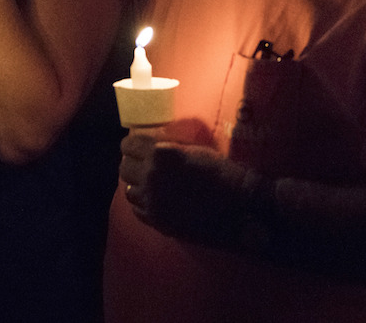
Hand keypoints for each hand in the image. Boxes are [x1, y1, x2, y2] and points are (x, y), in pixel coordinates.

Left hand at [120, 133, 268, 245]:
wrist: (241, 209)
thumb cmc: (223, 173)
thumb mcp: (195, 151)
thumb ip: (168, 147)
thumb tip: (150, 144)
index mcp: (161, 154)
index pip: (129, 144)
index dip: (132, 144)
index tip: (136, 146)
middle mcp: (152, 176)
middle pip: (124, 167)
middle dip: (132, 164)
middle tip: (143, 164)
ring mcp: (153, 201)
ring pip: (128, 189)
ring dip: (137, 184)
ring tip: (150, 184)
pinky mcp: (157, 221)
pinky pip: (137, 209)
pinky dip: (143, 203)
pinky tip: (155, 200)